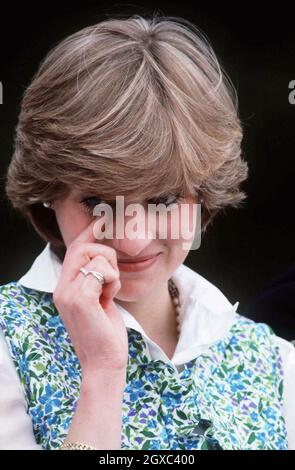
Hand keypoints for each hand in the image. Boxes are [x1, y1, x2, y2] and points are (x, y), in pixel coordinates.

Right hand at [53, 219, 127, 373]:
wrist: (104, 362)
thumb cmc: (105, 332)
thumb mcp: (98, 300)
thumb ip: (95, 279)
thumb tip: (104, 257)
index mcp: (64, 287)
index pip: (74, 249)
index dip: (89, 231)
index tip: (103, 219)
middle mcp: (62, 287)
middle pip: (83, 247)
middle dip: (106, 253)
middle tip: (113, 275)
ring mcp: (68, 293)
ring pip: (95, 256)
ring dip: (112, 270)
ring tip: (111, 291)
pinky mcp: (80, 299)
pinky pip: (102, 270)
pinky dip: (113, 281)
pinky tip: (111, 297)